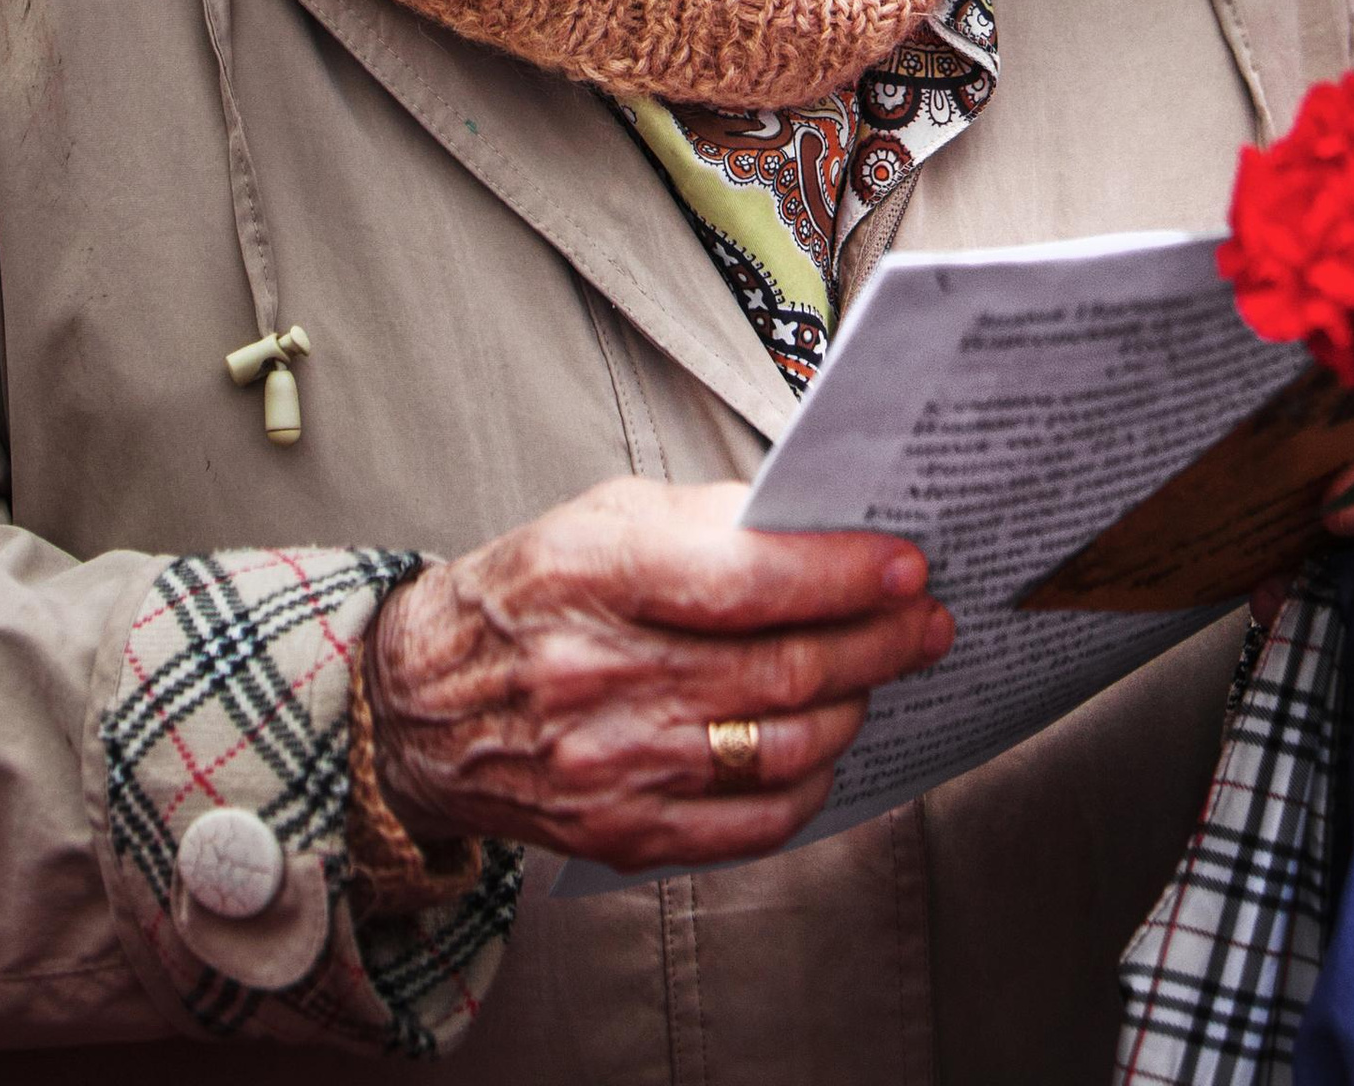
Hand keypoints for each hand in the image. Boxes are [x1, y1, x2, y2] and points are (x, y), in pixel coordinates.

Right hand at [363, 478, 950, 872]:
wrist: (426, 706)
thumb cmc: (528, 594)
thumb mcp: (597, 518)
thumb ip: (705, 520)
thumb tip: (817, 526)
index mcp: (589, 574)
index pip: (742, 579)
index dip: (839, 574)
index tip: (906, 564)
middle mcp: (599, 676)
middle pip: (779, 669)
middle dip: (876, 641)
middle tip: (927, 619)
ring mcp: (612, 767)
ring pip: (781, 748)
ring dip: (855, 706)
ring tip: (881, 672)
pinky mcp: (624, 835)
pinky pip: (754, 822)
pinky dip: (809, 780)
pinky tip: (824, 741)